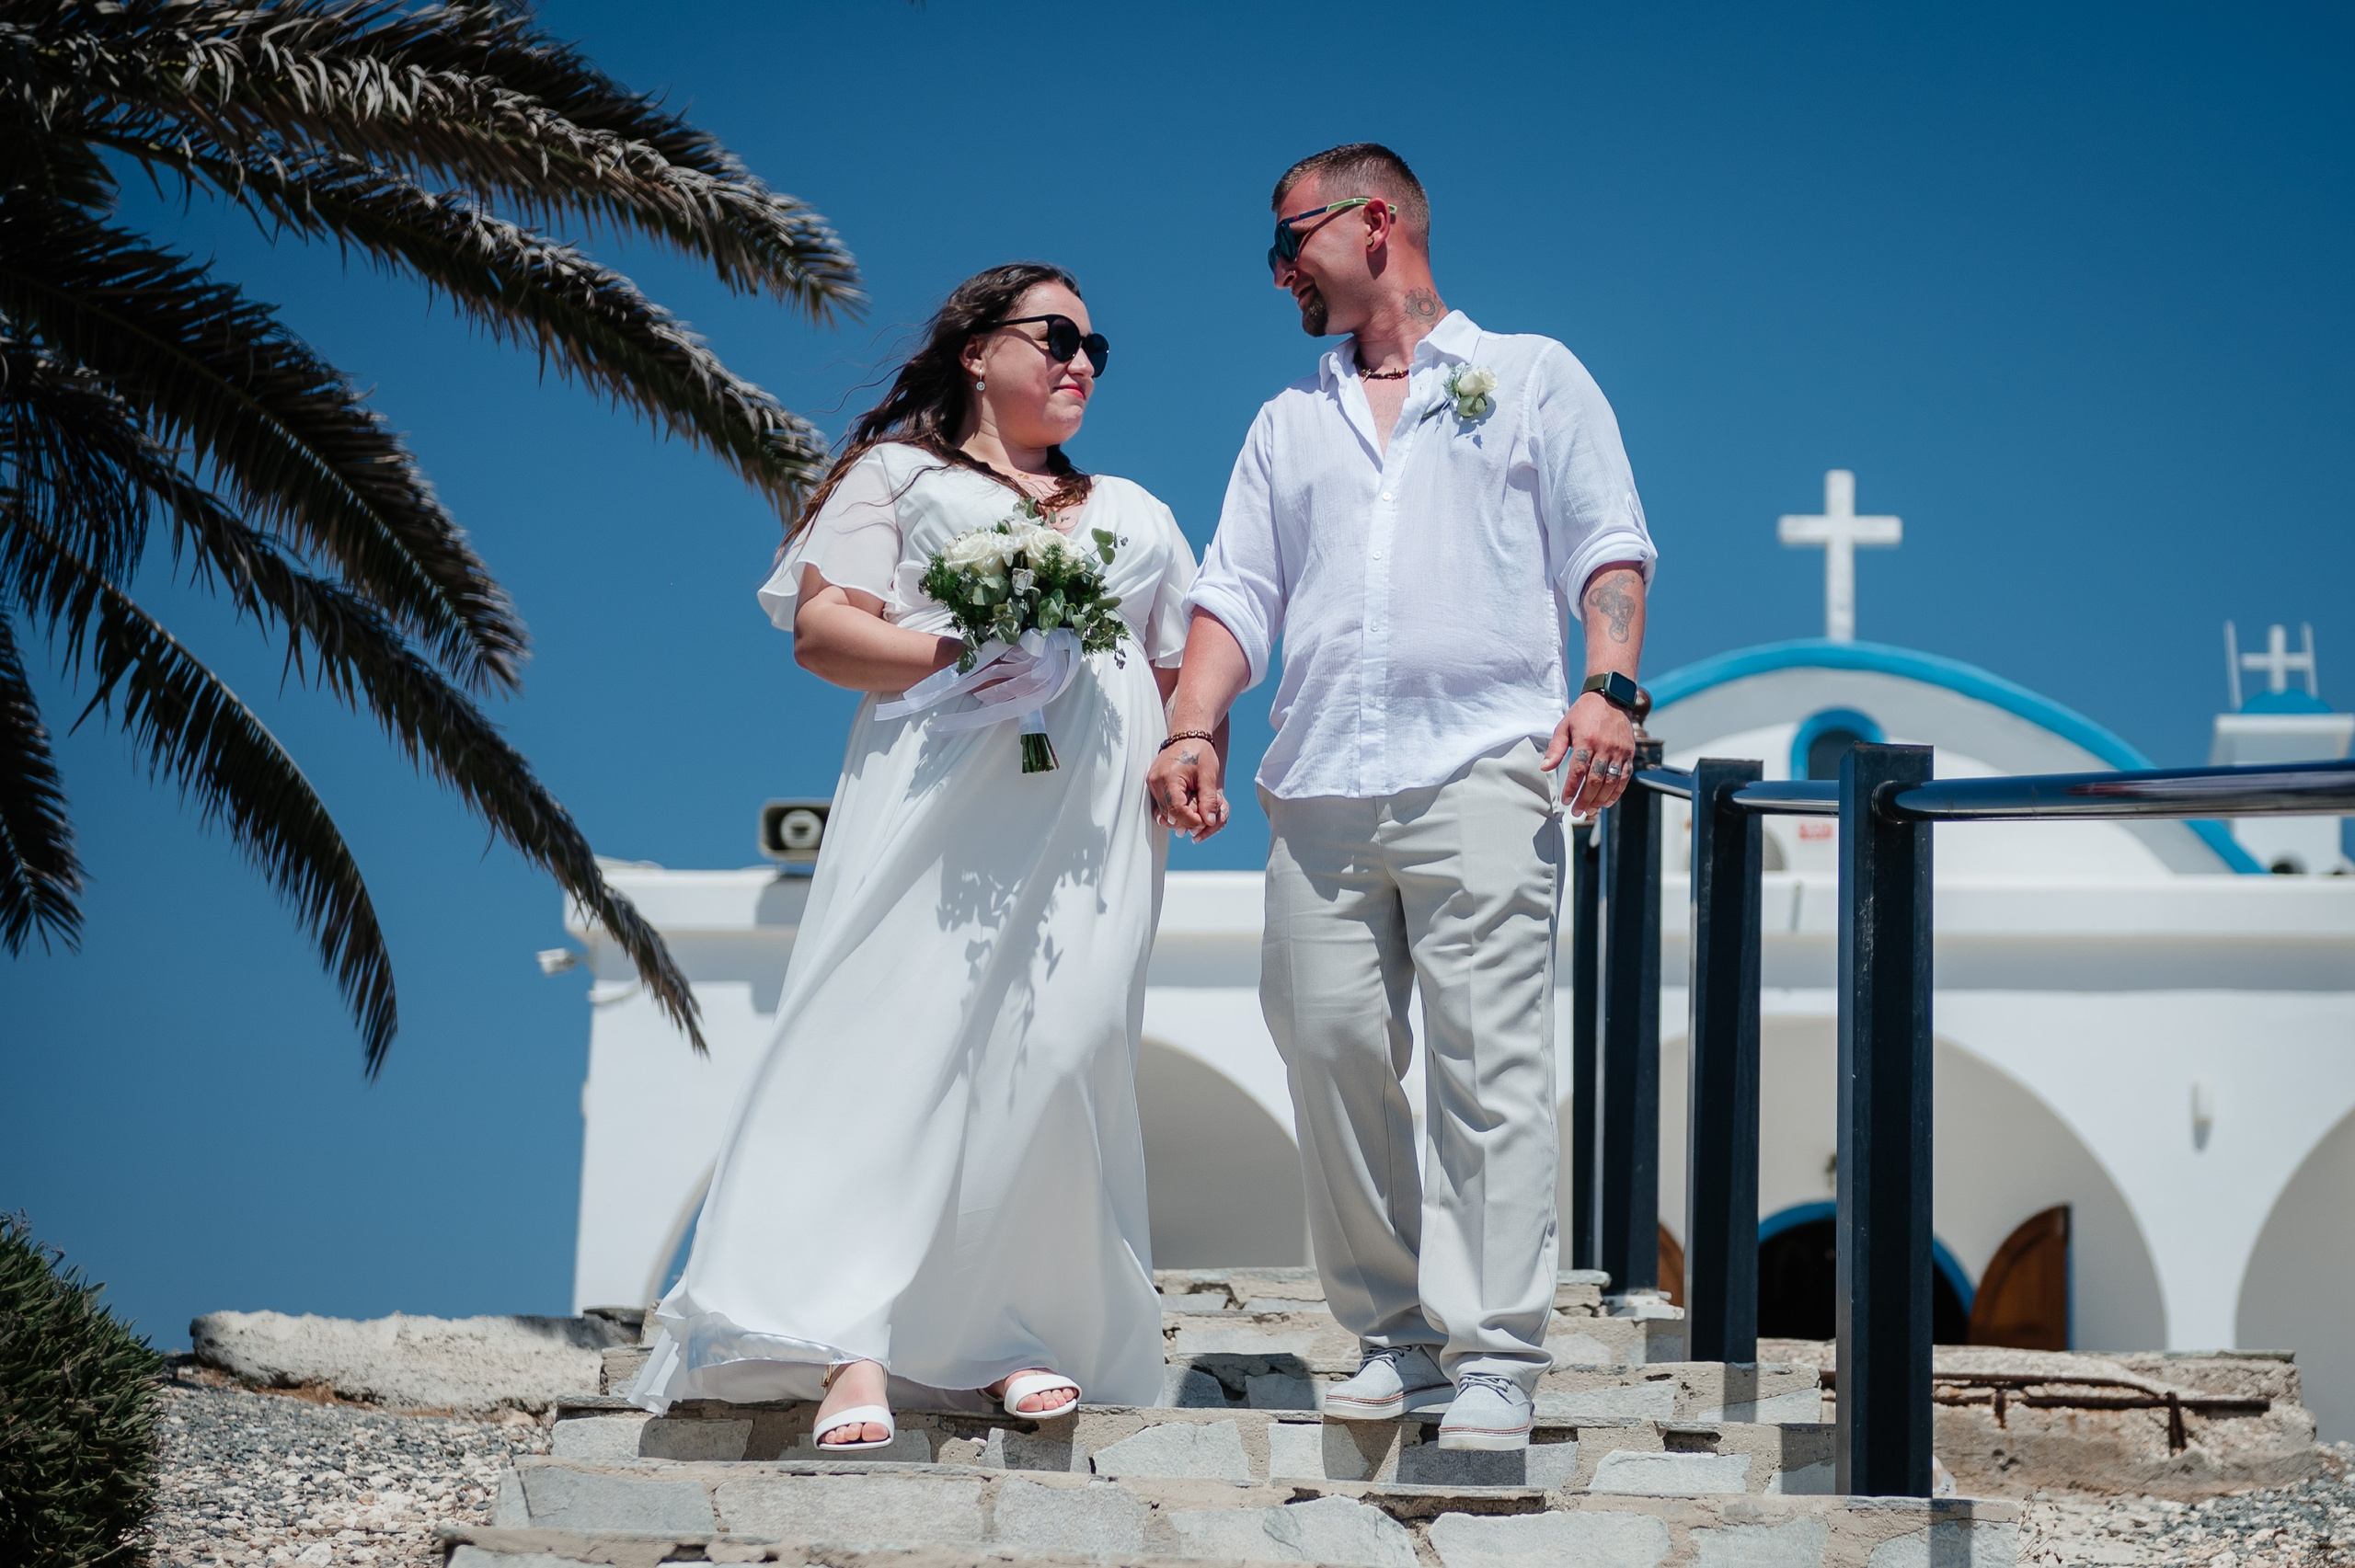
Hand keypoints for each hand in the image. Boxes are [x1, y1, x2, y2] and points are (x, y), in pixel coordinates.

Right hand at [1148, 733, 1228, 840]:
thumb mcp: (1208, 775)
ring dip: (1182, 815)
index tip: (1205, 821)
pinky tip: (1187, 804)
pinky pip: (1162, 805)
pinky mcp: (1153, 785)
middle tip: (1204, 814)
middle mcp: (1156, 782)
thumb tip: (1209, 821)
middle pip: (1169, 814)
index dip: (1192, 820)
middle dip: (1188, 819)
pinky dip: (1175, 809)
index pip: (1177, 810)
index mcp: (1168, 778)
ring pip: (1165, 813)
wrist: (1187, 736)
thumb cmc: (1199, 752)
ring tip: (1197, 807)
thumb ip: (1209, 799)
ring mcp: (1152, 784)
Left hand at [1544, 692, 1635, 815]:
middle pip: (1595, 780)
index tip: (1565, 801)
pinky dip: (1617, 792)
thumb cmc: (1584, 713)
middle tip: (1577, 811)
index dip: (1571, 788)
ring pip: (1611, 781)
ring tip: (1590, 811)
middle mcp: (1604, 747)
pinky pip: (1624, 776)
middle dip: (1585, 799)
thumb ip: (1555, 749)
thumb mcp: (1565, 726)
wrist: (1610, 697)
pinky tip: (1607, 801)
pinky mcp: (1629, 753)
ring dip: (1600, 799)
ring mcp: (1619, 751)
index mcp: (1586, 740)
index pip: (1578, 770)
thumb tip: (1545, 768)